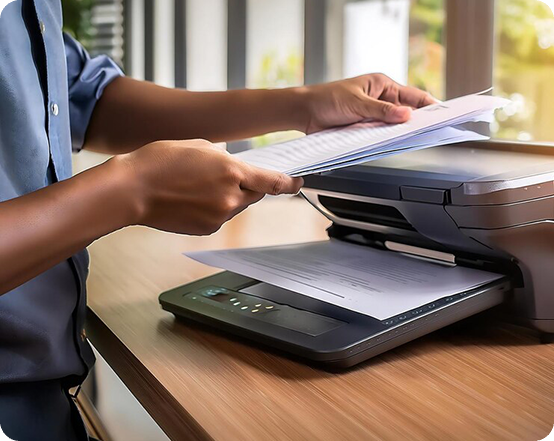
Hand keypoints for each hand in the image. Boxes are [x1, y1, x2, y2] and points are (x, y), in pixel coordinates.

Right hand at [114, 139, 302, 234]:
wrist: (133, 190)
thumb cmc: (160, 162)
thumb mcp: (197, 145)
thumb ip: (223, 155)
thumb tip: (232, 160)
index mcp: (231, 171)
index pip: (272, 182)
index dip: (289, 184)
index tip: (298, 183)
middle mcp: (230, 197)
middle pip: (255, 194)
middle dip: (249, 186)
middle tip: (226, 177)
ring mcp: (219, 216)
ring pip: (237, 206)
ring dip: (229, 196)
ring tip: (199, 185)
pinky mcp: (206, 229)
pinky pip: (221, 217)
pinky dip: (214, 208)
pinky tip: (193, 198)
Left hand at [303, 73, 436, 132]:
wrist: (305, 113)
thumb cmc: (326, 99)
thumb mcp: (356, 103)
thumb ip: (380, 110)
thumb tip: (406, 115)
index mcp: (382, 85)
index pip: (414, 95)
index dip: (431, 105)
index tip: (445, 115)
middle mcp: (381, 99)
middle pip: (407, 113)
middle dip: (419, 122)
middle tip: (433, 132)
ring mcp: (374, 115)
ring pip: (395, 126)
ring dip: (402, 133)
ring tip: (417, 140)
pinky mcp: (365, 128)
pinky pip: (381, 135)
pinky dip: (388, 140)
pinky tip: (395, 145)